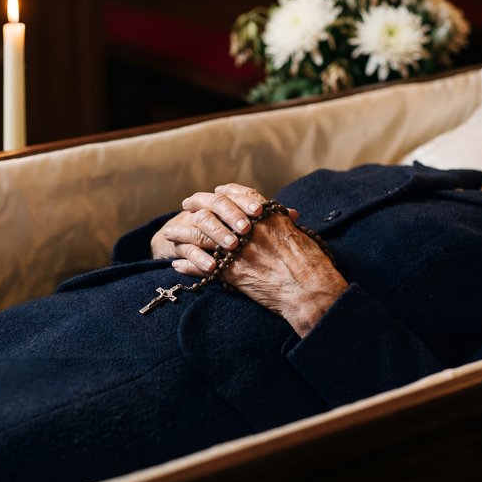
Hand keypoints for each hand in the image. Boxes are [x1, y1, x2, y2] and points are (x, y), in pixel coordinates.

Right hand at [151, 183, 274, 272]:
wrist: (185, 240)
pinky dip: (198, 258)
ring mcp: (190, 224)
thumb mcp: (244, 225)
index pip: (234, 192)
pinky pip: (187, 249)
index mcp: (223, 200)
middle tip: (245, 228)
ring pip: (201, 222)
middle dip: (231, 214)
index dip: (246, 200)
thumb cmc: (226, 232)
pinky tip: (212, 268)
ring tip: (232, 247)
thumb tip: (293, 214)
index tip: (259, 210)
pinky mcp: (179, 244)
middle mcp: (206, 208)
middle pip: (216, 202)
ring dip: (217, 233)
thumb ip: (265, 219)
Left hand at [152, 182, 344, 336]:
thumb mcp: (296, 233)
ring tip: (171, 234)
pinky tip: (177, 263)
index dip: (221, 193)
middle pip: (213, 210)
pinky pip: (202, 266)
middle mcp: (247, 227)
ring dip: (184, 234)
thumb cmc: (310, 262)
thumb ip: (281, 223)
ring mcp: (237, 249)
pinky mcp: (232, 273)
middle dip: (197, 207)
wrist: (309, 288)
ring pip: (201, 236)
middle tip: (186, 207)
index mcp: (265, 214)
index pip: (236, 194)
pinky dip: (188, 264)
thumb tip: (280, 218)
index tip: (213, 193)